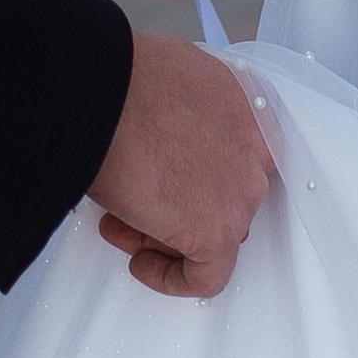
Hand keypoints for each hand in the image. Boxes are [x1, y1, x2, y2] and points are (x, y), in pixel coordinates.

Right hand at [89, 29, 273, 296]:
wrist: (102, 94)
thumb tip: (163, 133)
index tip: (164, 180)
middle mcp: (255, 151)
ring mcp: (241, 193)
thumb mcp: (172, 80)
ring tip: (121, 227)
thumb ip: (187, 114)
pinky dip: (172, 278)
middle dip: (177, 205)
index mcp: (247, 106)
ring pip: (212, 231)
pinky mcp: (218, 232)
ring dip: (165, 234)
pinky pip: (205, 276)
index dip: (195, 175)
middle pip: (222, 195)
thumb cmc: (123, 80)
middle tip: (136, 207)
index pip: (234, 156)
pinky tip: (141, 262)